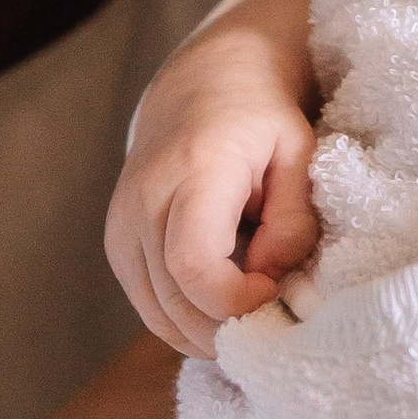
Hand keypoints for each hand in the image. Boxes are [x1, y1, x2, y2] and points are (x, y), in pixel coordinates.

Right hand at [106, 0, 320, 357]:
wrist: (202, 84)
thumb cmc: (260, 117)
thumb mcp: (298, 152)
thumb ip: (292, 220)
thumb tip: (271, 280)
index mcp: (191, 172)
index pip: (193, 265)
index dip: (235, 301)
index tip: (277, 293)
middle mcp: (143, 203)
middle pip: (175, 302)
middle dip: (230, 328)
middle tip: (277, 321)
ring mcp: (122, 228)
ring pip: (159, 315)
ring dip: (210, 334)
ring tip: (256, 320)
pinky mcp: (119, 246)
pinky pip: (151, 307)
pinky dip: (189, 323)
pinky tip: (227, 314)